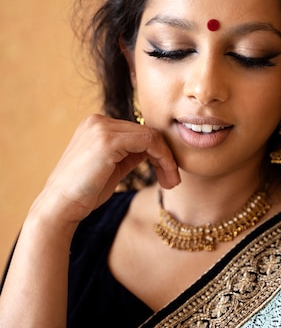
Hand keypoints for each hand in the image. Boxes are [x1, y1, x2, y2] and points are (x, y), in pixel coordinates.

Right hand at [33, 114, 179, 224]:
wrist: (61, 206)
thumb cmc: (84, 193)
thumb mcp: (112, 169)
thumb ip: (129, 155)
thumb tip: (152, 150)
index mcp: (96, 125)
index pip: (138, 132)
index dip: (158, 152)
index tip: (167, 175)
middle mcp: (98, 121)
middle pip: (147, 132)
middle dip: (166, 157)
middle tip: (172, 181)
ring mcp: (102, 128)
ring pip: (151, 135)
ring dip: (167, 159)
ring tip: (171, 182)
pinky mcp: (108, 140)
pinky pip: (149, 142)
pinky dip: (163, 158)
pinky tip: (165, 177)